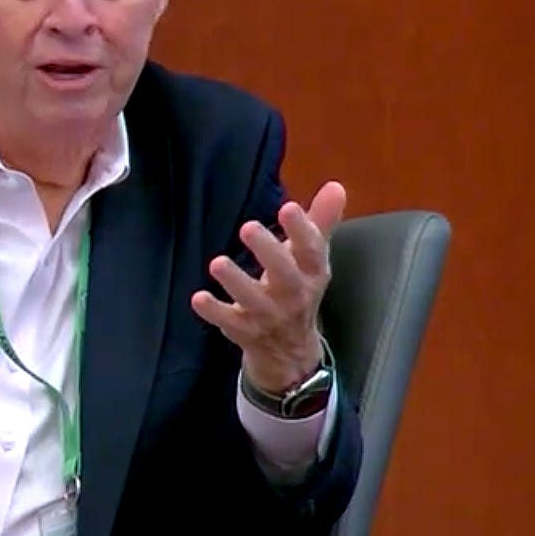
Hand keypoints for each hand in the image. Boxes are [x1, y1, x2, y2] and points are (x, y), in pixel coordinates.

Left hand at [191, 181, 345, 392]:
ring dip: (236, 282)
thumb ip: (321, 221)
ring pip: (254, 300)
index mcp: (312, 273)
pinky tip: (198, 298)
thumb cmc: (298, 289)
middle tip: (248, 227)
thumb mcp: (312, 258)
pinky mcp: (245, 331)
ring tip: (218, 262)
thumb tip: (336, 186)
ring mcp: (269, 316)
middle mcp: (294, 295)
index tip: (288, 208)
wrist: (290, 349)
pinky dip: (214, 311)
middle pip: (285, 275)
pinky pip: (229, 322)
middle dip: (268, 251)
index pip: (312, 250)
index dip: (302, 229)